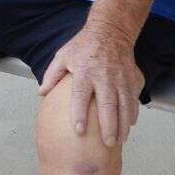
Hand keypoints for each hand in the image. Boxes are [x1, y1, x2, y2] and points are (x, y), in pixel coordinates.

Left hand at [37, 26, 143, 146]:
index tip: (79, 130)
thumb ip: (52, 75)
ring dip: (123, 124)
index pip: (81, 96)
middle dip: (109, 126)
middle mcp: (103, 76)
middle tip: (108, 143)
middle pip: (107, 105)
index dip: (80, 114)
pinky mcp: (132, 78)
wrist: (111, 31)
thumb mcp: (63, 56)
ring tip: (120, 140)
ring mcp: (120, 78)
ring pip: (124, 105)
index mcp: (84, 71)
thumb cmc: (83, 45)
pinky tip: (129, 125)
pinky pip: (133, 98)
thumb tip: (41, 93)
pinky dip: (133, 113)